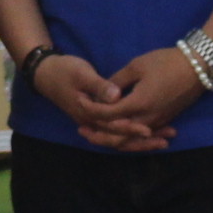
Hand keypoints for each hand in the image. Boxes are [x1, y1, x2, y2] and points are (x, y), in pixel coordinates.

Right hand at [27, 52, 166, 153]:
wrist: (46, 74)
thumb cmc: (64, 71)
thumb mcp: (81, 74)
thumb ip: (99, 86)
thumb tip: (116, 96)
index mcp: (89, 113)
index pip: (112, 127)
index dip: (131, 128)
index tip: (150, 129)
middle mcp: (93, 123)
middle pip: (120, 139)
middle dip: (143, 141)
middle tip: (166, 140)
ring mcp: (96, 123)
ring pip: (121, 139)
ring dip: (142, 141)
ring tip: (164, 140)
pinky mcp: (100, 119)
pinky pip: (119, 133)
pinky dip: (135, 135)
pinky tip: (151, 133)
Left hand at [93, 47, 211, 151]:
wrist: (198, 67)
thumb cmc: (166, 62)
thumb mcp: (137, 66)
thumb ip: (117, 81)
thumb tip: (103, 92)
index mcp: (138, 104)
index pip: (107, 114)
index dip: (91, 110)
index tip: (78, 102)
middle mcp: (147, 118)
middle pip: (118, 136)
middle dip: (98, 136)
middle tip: (82, 131)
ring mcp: (157, 122)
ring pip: (131, 140)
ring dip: (113, 139)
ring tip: (96, 135)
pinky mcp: (164, 120)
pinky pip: (142, 135)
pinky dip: (129, 138)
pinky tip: (119, 135)